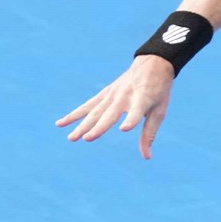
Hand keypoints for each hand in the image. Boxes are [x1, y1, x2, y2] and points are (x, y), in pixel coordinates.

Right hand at [55, 56, 175, 159]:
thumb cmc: (158, 91)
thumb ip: (149, 133)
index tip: (125, 128)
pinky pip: (87, 105)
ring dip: (82, 125)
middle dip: (97, 127)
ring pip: (94, 111)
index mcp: (142, 99)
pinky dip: (74, 114)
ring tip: (71, 138)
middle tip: (86, 139)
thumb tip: (146, 157)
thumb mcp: (159, 111)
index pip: (135, 112)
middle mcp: (124, 96)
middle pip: (108, 114)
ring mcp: (112, 94)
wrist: (152, 64)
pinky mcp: (104, 93)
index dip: (131, 120)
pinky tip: (61, 123)